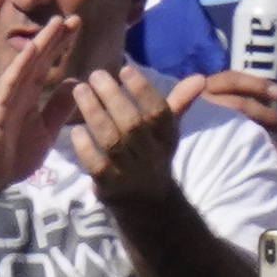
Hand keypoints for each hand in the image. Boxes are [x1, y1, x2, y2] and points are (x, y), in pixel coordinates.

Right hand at [0, 9, 86, 193]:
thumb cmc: (12, 155)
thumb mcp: (45, 131)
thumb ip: (58, 108)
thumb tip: (75, 83)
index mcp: (30, 95)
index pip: (47, 64)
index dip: (61, 46)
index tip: (77, 27)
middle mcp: (18, 90)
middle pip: (38, 59)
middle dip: (55, 38)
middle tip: (74, 18)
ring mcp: (6, 97)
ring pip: (26, 65)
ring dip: (41, 44)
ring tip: (56, 25)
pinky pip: (10, 83)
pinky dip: (21, 65)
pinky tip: (33, 49)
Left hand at [67, 59, 187, 205]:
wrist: (147, 206)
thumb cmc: (153, 155)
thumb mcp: (167, 132)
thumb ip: (179, 102)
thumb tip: (200, 78)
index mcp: (167, 138)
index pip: (160, 112)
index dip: (143, 90)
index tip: (125, 70)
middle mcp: (152, 156)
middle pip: (133, 125)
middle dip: (113, 97)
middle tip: (95, 75)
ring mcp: (130, 174)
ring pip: (113, 142)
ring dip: (95, 114)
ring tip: (80, 90)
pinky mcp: (110, 188)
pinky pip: (97, 166)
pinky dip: (86, 147)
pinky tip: (75, 129)